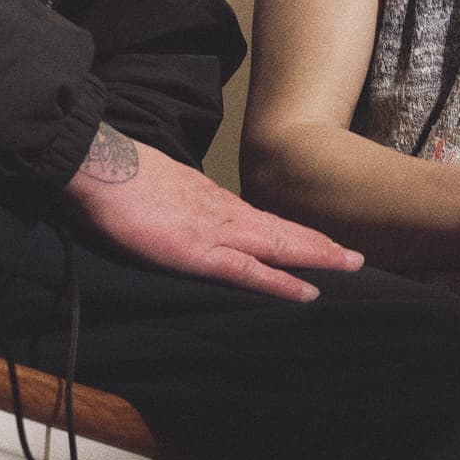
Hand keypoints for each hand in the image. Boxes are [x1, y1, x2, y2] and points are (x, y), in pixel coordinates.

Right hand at [63, 123, 365, 300]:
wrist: (102, 167)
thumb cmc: (124, 182)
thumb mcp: (164, 196)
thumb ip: (183, 211)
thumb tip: (189, 220)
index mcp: (214, 203)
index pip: (265, 221)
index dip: (295, 234)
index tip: (323, 244)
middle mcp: (224, 214)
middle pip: (282, 232)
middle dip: (321, 246)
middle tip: (357, 258)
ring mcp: (215, 232)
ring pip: (278, 247)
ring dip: (316, 257)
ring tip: (349, 266)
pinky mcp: (199, 252)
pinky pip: (249, 271)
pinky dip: (281, 282)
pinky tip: (306, 291)